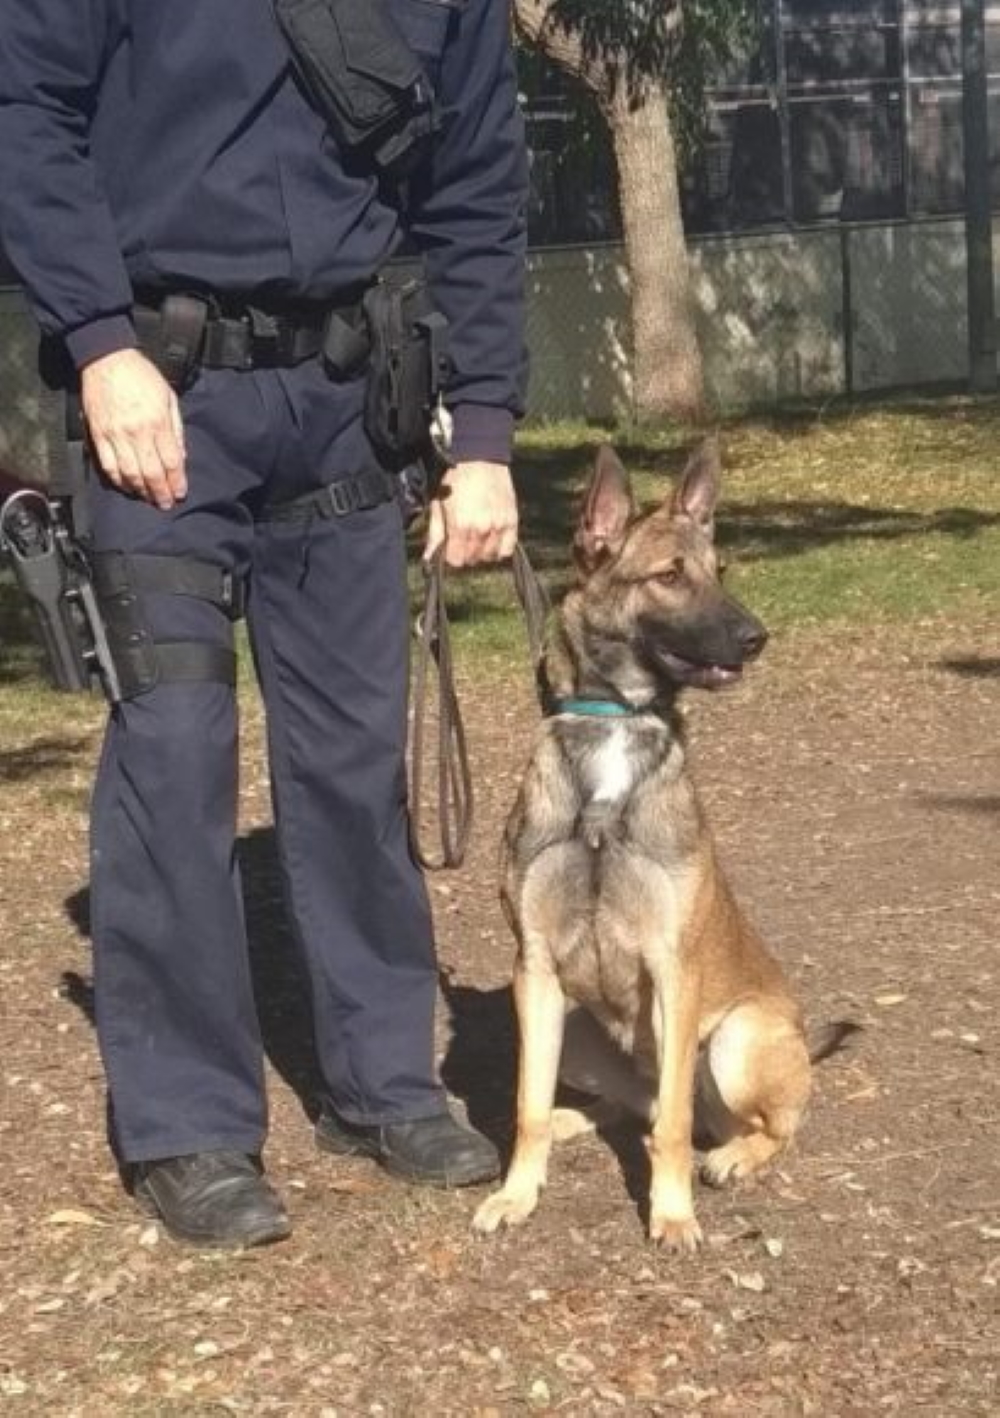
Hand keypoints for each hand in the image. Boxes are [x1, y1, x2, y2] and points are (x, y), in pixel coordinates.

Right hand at [80, 349, 186, 509]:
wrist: (107, 358)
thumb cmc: (141, 375)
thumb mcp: (169, 397)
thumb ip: (176, 429)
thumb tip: (180, 457)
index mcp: (157, 422)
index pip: (171, 461)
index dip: (176, 482)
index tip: (180, 493)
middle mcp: (137, 432)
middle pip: (151, 472)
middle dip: (160, 493)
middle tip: (165, 504)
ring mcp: (115, 435)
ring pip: (129, 473)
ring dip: (140, 491)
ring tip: (148, 499)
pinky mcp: (98, 435)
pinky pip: (107, 465)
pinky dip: (118, 480)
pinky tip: (126, 487)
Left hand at [423, 461, 517, 567]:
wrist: (479, 457)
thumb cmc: (456, 479)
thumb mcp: (439, 504)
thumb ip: (435, 533)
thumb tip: (429, 558)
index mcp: (460, 526)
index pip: (456, 560)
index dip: (451, 555)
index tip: (451, 546)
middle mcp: (481, 529)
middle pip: (472, 559)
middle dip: (466, 552)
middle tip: (464, 538)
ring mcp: (499, 526)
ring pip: (490, 556)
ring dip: (482, 551)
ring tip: (478, 537)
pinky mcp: (512, 520)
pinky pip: (507, 549)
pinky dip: (500, 548)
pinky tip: (492, 538)